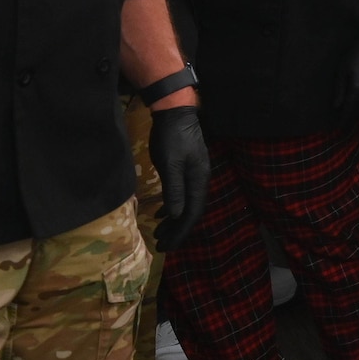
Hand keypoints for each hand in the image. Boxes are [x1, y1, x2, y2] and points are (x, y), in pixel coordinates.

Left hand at [146, 107, 209, 251]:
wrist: (175, 112)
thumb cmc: (171, 138)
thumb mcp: (170, 164)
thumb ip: (174, 189)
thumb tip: (175, 215)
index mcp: (198, 180)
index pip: (192, 213)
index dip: (181, 232)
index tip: (167, 247)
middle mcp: (200, 179)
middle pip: (191, 211)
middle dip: (176, 230)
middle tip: (161, 245)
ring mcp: (194, 173)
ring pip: (186, 203)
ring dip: (173, 220)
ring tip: (158, 233)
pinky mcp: (186, 167)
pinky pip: (182, 194)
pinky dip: (171, 206)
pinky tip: (161, 211)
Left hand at [337, 19, 358, 120]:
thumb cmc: (358, 53)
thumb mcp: (343, 70)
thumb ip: (339, 90)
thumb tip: (336, 106)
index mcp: (358, 90)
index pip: (349, 112)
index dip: (342, 121)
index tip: (337, 126)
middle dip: (351, 119)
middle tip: (345, 122)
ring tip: (355, 116)